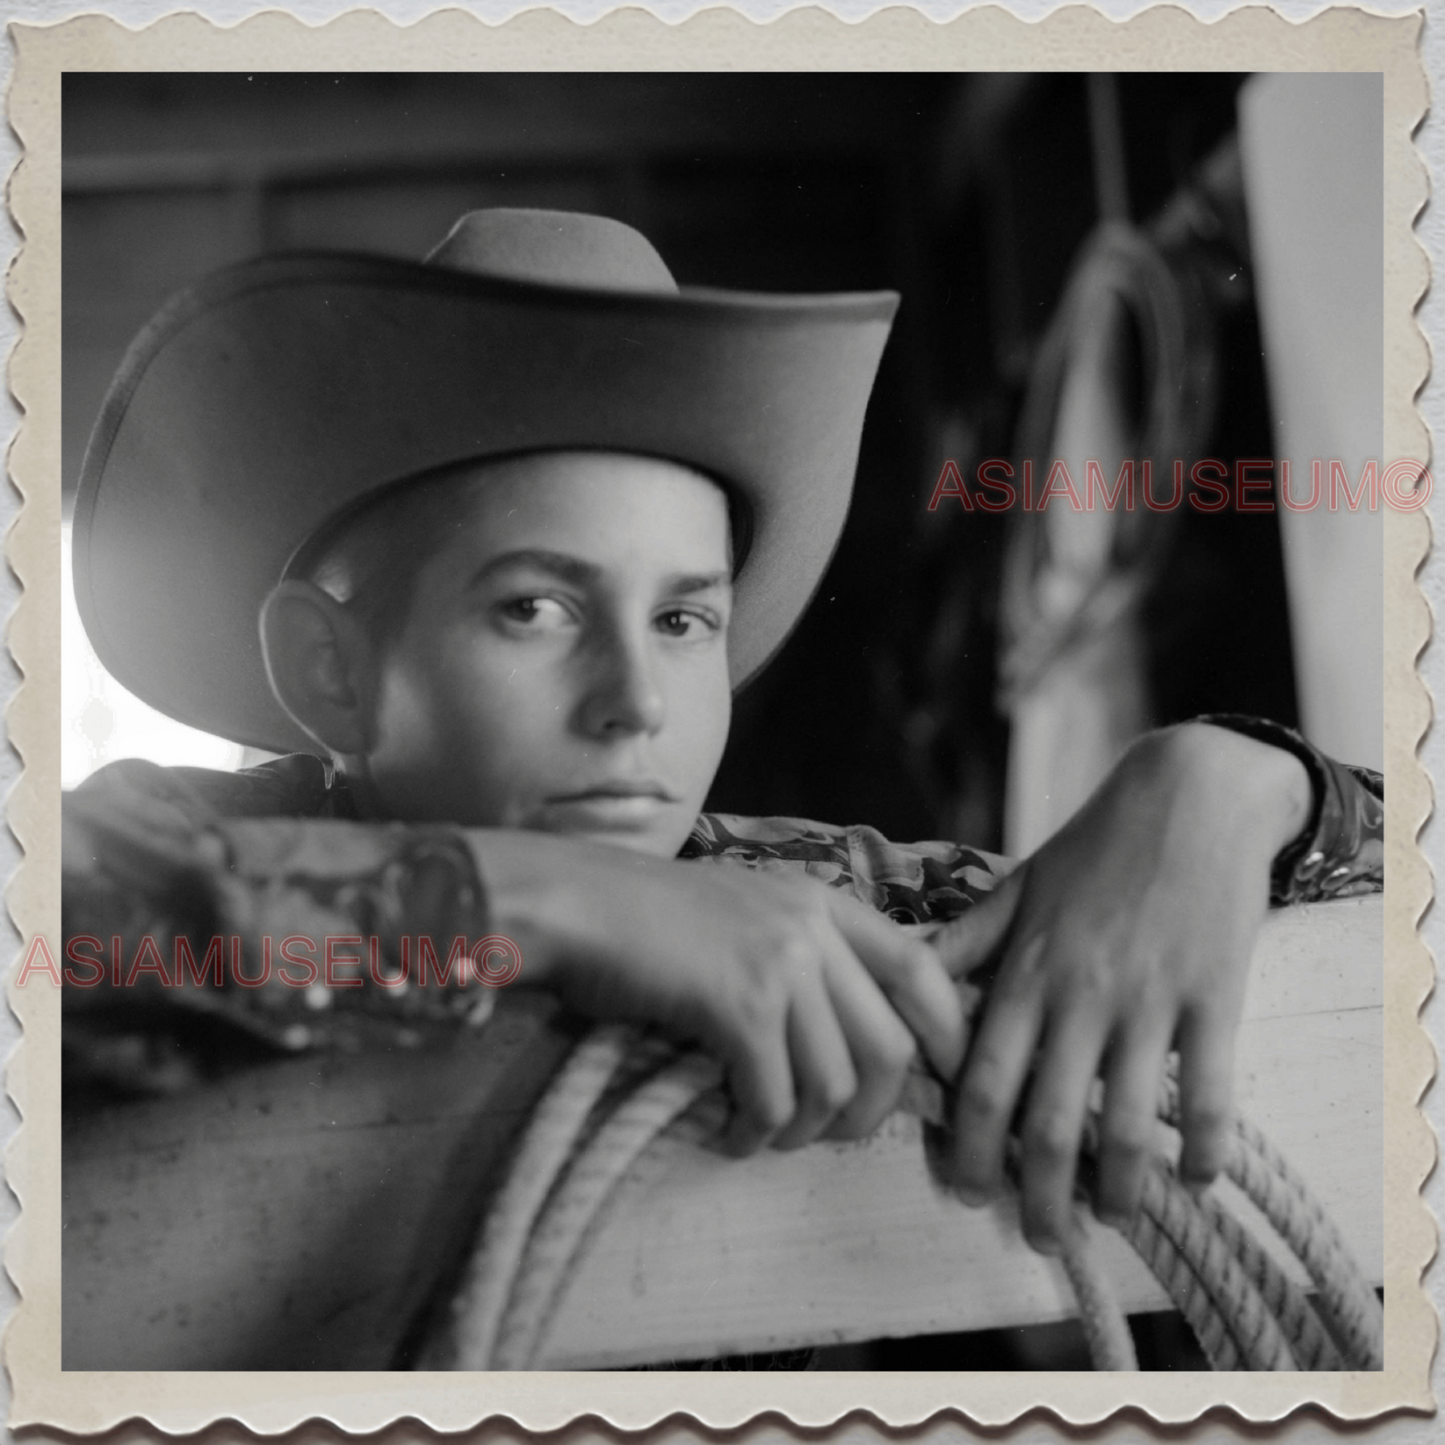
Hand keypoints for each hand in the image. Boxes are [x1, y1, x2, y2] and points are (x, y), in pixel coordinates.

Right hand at [468, 830, 966, 1152]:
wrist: (579, 904)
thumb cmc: (650, 919)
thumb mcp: (746, 913)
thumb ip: (805, 955)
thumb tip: (853, 1042)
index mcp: (823, 902)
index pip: (923, 969)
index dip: (949, 1033)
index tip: (943, 1081)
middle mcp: (813, 928)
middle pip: (890, 1046)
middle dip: (872, 1111)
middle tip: (835, 1134)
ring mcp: (779, 963)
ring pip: (834, 1083)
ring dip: (805, 1129)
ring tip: (766, 1132)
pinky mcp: (739, 1004)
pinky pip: (775, 1099)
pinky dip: (754, 1133)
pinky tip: (728, 1133)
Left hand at [935, 723, 1310, 1252]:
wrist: (1187, 796)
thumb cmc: (1092, 848)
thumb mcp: (1015, 889)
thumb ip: (961, 944)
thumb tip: (900, 977)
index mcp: (1024, 970)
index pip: (982, 1081)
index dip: (970, 1148)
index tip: (968, 1189)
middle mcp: (1078, 992)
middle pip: (1045, 1120)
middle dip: (1036, 1193)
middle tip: (1035, 1234)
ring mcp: (1148, 998)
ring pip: (1124, 1123)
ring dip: (1116, 1190)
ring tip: (1108, 1218)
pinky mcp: (1214, 996)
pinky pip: (1208, 1093)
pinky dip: (1202, 1150)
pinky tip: (1196, 1181)